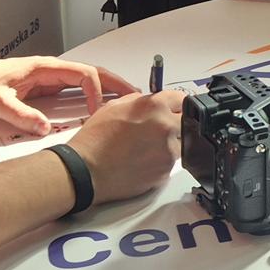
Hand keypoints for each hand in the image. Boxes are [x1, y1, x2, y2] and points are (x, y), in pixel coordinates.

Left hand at [0, 54, 140, 135]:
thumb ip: (19, 114)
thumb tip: (44, 128)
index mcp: (47, 68)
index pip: (84, 75)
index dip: (95, 93)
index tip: (97, 113)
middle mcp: (54, 70)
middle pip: (95, 72)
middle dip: (117, 84)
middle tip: (137, 97)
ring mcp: (53, 78)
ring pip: (90, 79)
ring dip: (110, 88)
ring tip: (129, 102)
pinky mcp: (50, 87)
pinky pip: (79, 89)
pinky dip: (96, 95)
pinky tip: (104, 107)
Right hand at [67, 90, 183, 204]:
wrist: (85, 171)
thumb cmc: (94, 140)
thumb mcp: (114, 106)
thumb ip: (139, 100)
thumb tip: (151, 100)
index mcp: (155, 107)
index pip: (181, 99)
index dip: (175, 105)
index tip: (173, 109)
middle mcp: (166, 126)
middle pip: (185, 121)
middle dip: (174, 123)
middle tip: (156, 131)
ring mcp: (168, 150)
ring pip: (179, 143)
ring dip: (167, 144)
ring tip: (143, 148)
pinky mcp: (165, 171)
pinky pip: (169, 162)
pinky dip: (159, 161)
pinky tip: (140, 161)